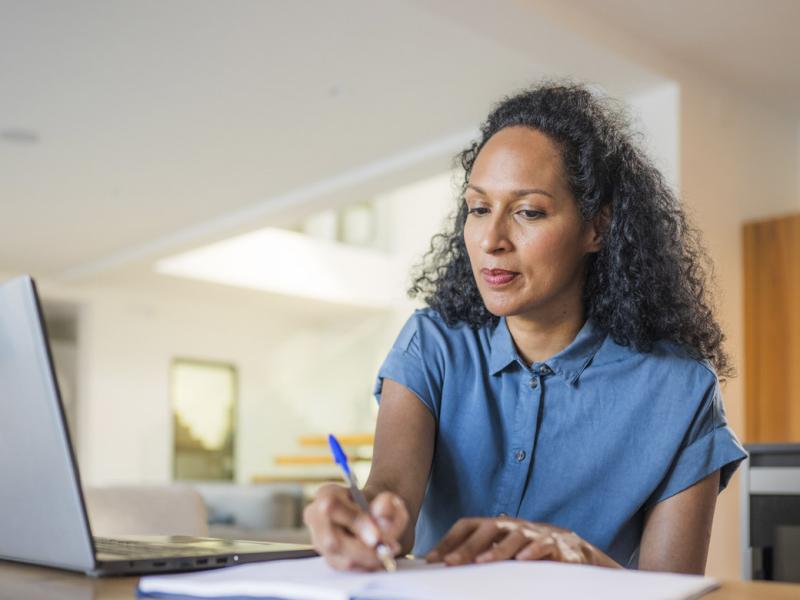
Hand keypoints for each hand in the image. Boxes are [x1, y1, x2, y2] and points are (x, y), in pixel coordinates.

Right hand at [303, 484, 407, 570]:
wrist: (380, 520)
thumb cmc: (381, 508)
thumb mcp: (390, 502)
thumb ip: (387, 504)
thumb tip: (380, 509)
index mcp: (328, 494)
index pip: (332, 507)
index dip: (353, 522)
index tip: (377, 537)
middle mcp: (317, 517)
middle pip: (332, 540)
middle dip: (363, 550)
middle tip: (388, 550)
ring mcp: (320, 540)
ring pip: (340, 558)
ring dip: (368, 559)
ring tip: (387, 551)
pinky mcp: (329, 558)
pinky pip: (346, 569)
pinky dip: (366, 566)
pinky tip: (378, 558)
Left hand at [426, 517, 617, 567]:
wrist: (578, 551)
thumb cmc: (532, 553)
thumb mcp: (505, 552)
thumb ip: (481, 556)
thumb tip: (445, 567)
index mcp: (498, 526)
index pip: (468, 525)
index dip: (449, 540)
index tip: (432, 559)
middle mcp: (514, 526)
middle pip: (487, 529)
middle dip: (466, 546)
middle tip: (449, 564)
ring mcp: (537, 533)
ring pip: (515, 536)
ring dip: (497, 550)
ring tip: (482, 562)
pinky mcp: (560, 546)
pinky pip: (545, 546)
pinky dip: (534, 552)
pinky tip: (523, 561)